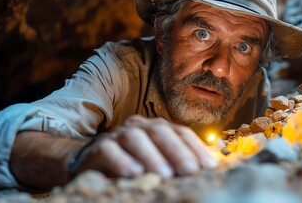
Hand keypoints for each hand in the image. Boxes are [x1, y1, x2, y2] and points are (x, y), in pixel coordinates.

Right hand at [74, 115, 217, 178]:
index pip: (180, 132)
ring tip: (164, 175)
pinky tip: (134, 174)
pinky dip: (122, 161)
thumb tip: (210, 168)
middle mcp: (139, 127)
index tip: (209, 167)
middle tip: (190, 171)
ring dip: (151, 156)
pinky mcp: (98, 148)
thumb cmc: (133, 163)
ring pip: (135, 138)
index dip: (196, 148)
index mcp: (156, 128)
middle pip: (160, 131)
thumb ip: (177, 162)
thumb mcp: (158, 162)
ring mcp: (117, 135)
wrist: (91, 162)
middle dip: (177, 151)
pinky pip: (109, 151)